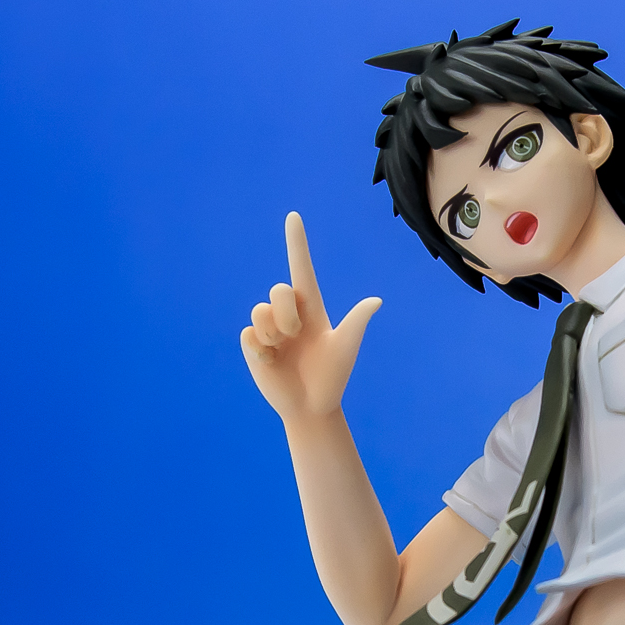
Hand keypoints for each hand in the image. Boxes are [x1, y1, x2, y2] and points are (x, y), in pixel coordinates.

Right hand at [240, 211, 381, 423]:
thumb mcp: (345, 349)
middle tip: (295, 335)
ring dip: (272, 332)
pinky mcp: (254, 345)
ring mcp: (270, 329)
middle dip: (286, 313)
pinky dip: (261, 348)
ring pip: (260, 311)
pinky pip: (248, 333)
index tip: (294, 217)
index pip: (301, 268)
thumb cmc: (332, 377)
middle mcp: (289, 313)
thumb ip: (356, 322)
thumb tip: (376, 301)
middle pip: (278, 290)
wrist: (310, 407)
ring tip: (283, 350)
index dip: (297, 243)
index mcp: (311, 308)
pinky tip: (271, 362)